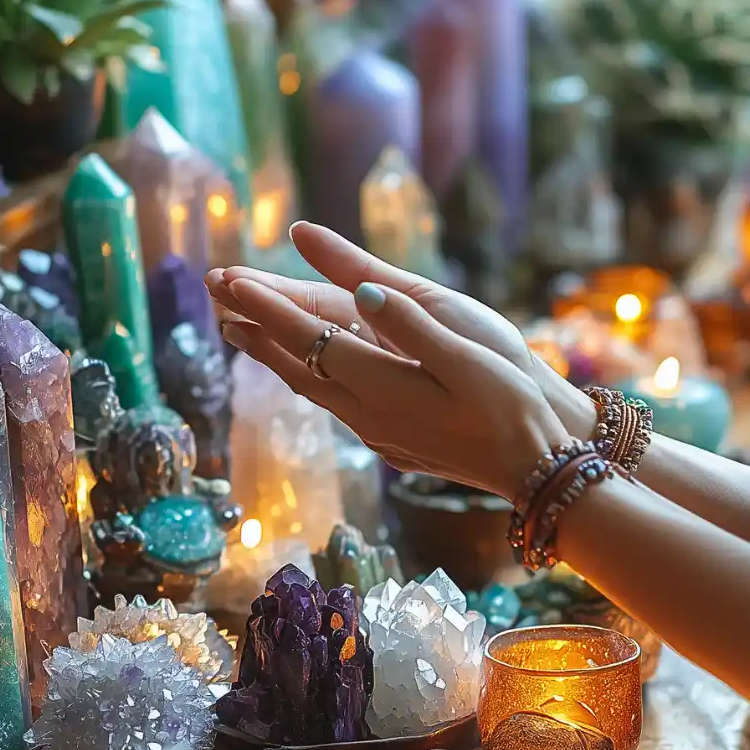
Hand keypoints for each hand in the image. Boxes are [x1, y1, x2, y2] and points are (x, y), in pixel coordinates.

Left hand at [207, 221, 595, 434]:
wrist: (534, 470)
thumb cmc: (512, 407)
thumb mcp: (468, 357)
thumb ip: (411, 324)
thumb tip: (360, 293)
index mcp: (384, 385)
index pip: (311, 338)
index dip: (269, 306)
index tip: (231, 279)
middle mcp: (367, 413)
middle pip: (296, 363)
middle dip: (255, 326)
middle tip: (215, 295)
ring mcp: (376, 432)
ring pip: (309, 386)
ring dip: (272, 354)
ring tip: (238, 329)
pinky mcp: (390, 441)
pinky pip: (331, 400)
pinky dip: (304, 373)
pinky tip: (302, 367)